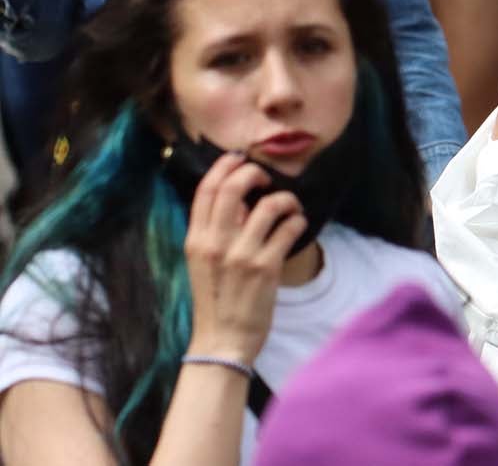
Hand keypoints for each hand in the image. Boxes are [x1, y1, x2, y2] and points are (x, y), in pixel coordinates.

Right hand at [184, 153, 306, 363]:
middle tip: (267, 179)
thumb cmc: (215, 301)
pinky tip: (297, 226)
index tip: (240, 159)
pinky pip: (289, 228)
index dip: (224, 166)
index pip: (205, 190)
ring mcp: (241, 255)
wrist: (222, 343)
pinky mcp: (266, 268)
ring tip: (291, 207)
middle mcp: (215, 244)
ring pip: (269, 205)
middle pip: (234, 187)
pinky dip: (298, 221)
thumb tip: (239, 201)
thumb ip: (217, 231)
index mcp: (195, 240)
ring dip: (287, 199)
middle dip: (255, 172)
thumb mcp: (203, 263)